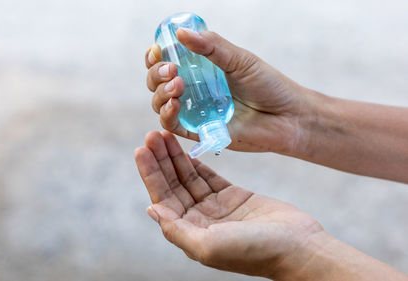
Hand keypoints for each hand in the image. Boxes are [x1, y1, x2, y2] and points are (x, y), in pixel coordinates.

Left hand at [134, 131, 324, 277]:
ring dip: (176, 157)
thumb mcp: (208, 245)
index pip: (162, 199)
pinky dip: (197, 161)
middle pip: (173, 185)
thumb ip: (176, 230)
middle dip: (160, 160)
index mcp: (190, 233)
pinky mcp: (233, 196)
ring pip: (189, 177)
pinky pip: (208, 175)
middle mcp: (199, 220)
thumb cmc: (255, 251)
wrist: (298, 247)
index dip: (150, 174)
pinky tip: (186, 147)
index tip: (140, 149)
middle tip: (151, 133)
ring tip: (164, 134)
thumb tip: (151, 210)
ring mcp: (216, 208)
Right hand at [145, 28, 318, 154]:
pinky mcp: (199, 132)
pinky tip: (174, 104)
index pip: (168, 61)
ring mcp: (195, 111)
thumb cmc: (269, 86)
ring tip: (177, 86)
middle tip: (172, 69)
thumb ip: (212, 46)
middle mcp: (194, 90)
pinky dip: (167, 114)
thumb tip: (181, 33)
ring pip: (160, 103)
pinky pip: (173, 125)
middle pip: (158, 82)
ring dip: (160, 93)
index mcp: (201, 70)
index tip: (158, 50)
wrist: (289, 116)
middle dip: (157, 74)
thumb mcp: (240, 59)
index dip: (156, 56)